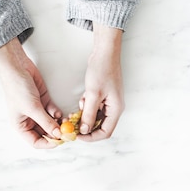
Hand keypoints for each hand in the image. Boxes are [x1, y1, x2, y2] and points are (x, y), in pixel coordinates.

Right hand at [0, 38, 62, 148]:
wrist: (17, 67)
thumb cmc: (17, 88)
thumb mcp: (32, 108)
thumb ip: (46, 122)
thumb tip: (58, 135)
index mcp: (21, 126)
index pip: (36, 142)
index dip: (48, 144)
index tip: (60, 141)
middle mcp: (28, 121)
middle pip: (45, 134)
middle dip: (56, 133)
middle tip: (68, 133)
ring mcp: (37, 111)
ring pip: (51, 123)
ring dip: (59, 124)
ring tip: (66, 122)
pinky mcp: (43, 102)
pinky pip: (53, 112)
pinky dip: (58, 114)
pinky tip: (60, 113)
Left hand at [78, 23, 124, 141]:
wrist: (105, 53)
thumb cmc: (102, 70)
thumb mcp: (93, 94)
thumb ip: (89, 114)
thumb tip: (84, 130)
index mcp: (116, 109)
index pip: (105, 132)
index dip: (91, 137)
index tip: (78, 135)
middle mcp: (114, 108)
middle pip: (100, 126)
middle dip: (87, 127)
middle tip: (73, 125)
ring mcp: (109, 102)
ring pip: (96, 118)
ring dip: (85, 116)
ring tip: (78, 109)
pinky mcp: (103, 97)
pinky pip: (94, 109)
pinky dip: (86, 108)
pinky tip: (83, 99)